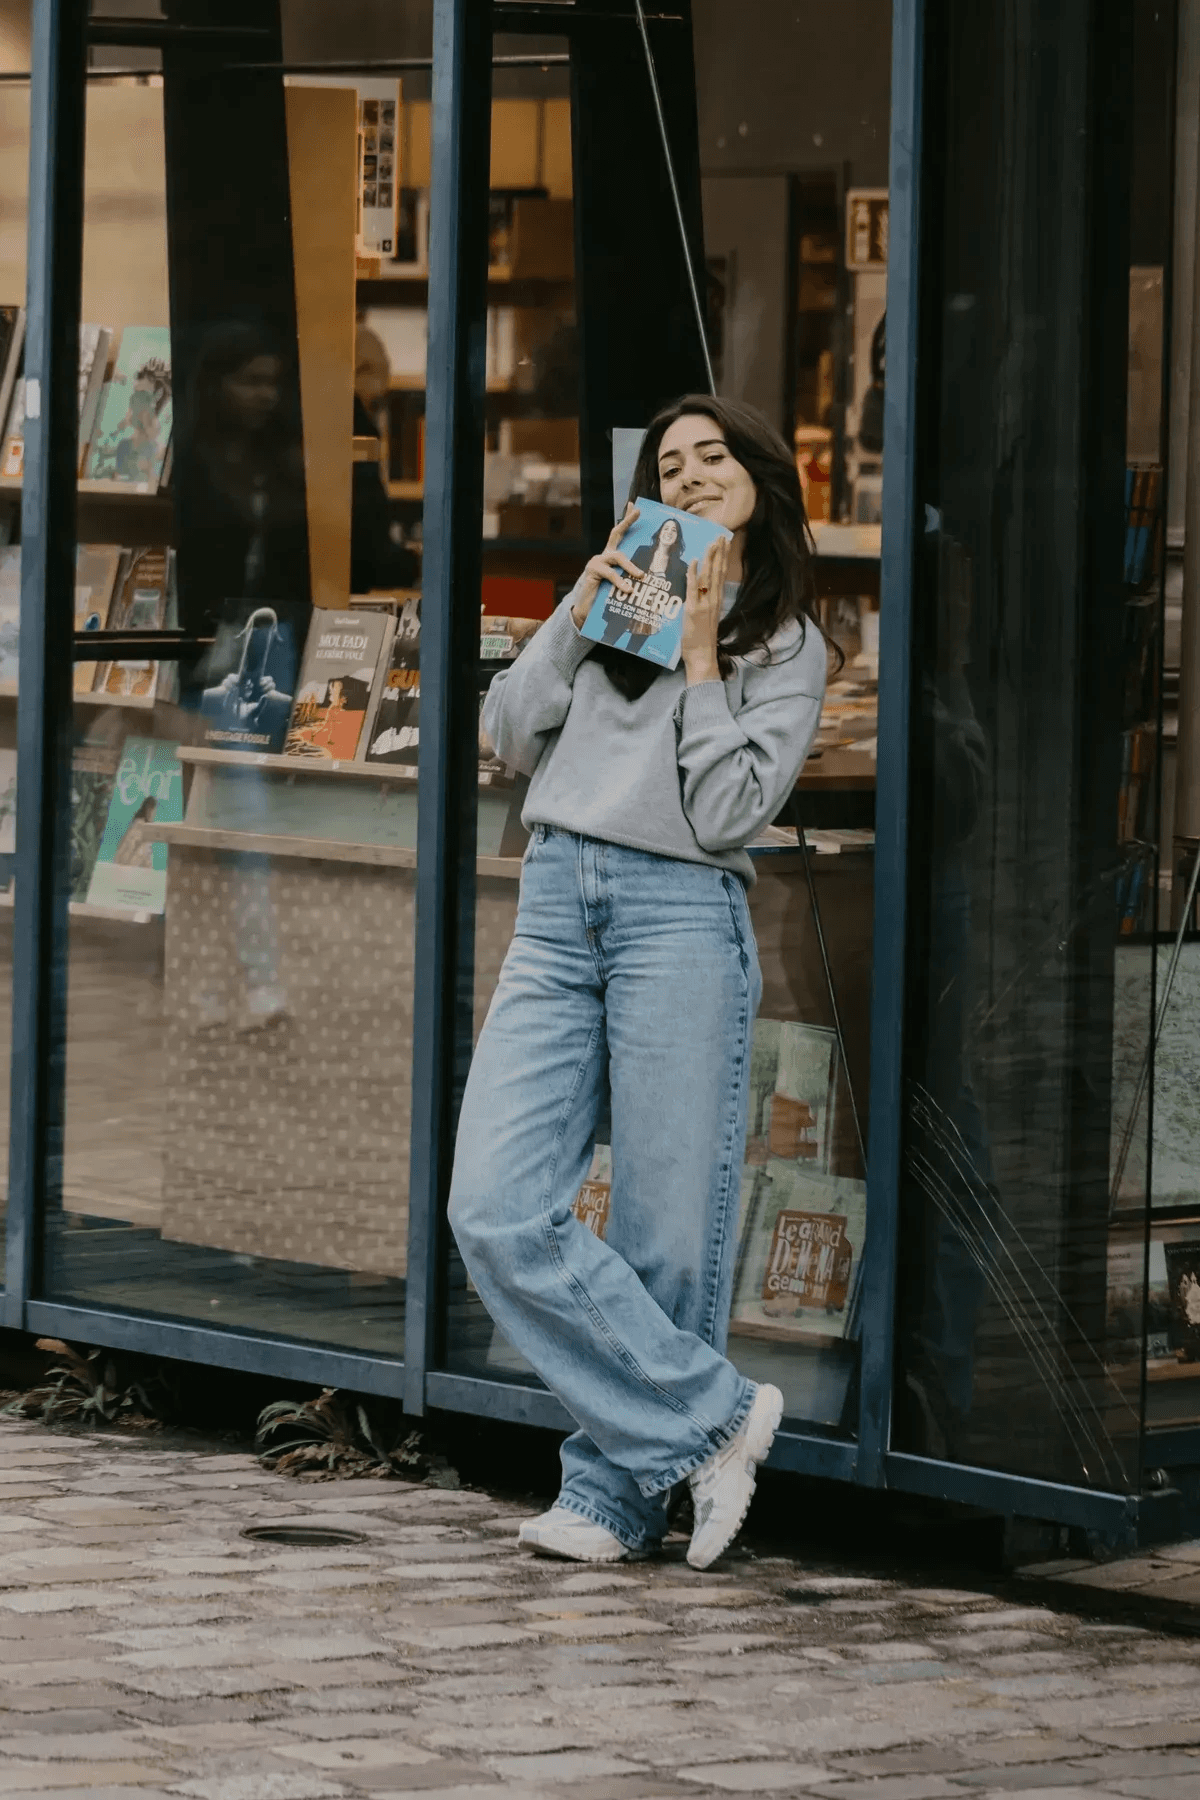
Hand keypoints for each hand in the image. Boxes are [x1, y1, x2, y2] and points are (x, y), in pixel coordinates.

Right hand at [571, 504, 642, 627]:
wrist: (586, 612)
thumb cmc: (607, 599)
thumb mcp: (623, 586)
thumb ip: (633, 579)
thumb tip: (654, 579)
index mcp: (612, 557)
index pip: (620, 534)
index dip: (626, 519)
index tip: (635, 506)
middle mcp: (604, 556)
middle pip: (616, 533)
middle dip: (627, 521)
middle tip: (638, 512)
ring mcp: (597, 562)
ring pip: (617, 557)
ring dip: (631, 566)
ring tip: (641, 576)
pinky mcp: (593, 572)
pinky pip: (610, 574)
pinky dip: (620, 582)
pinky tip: (628, 589)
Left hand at [681, 534, 728, 683]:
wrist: (702, 656)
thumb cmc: (701, 640)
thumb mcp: (705, 618)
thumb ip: (702, 602)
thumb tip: (696, 590)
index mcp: (717, 601)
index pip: (721, 575)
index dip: (723, 558)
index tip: (725, 543)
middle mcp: (713, 600)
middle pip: (718, 572)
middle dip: (719, 553)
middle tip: (721, 536)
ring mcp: (704, 604)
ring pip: (709, 576)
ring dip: (710, 558)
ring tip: (712, 543)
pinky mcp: (694, 610)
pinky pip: (693, 589)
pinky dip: (693, 574)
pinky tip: (693, 561)